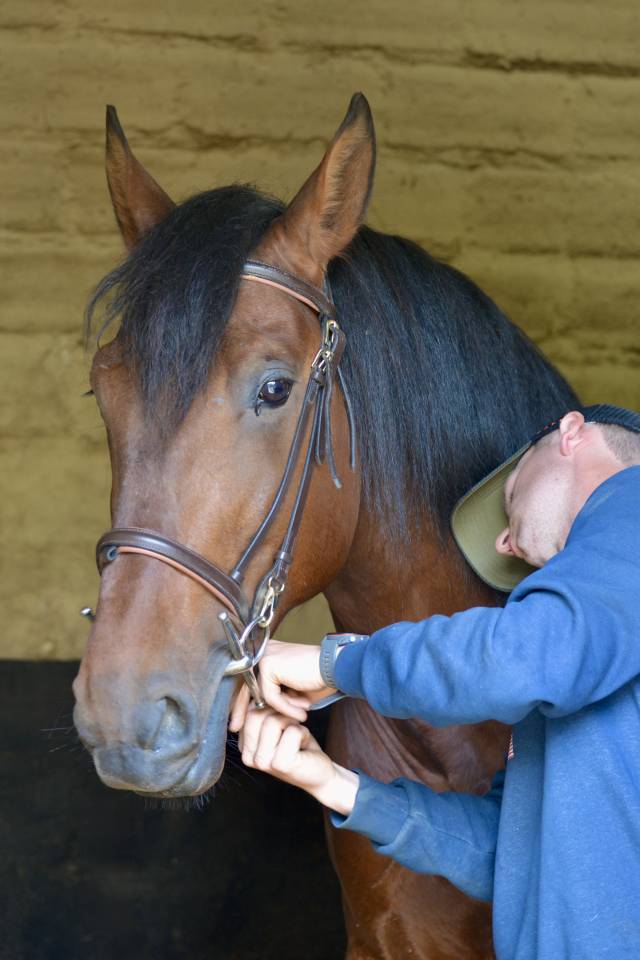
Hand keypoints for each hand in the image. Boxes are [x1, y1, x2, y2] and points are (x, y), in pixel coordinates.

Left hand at [228, 638, 335, 730]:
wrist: (336, 668)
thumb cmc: (318, 680)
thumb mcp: (288, 692)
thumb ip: (271, 697)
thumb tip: (252, 714)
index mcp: (266, 655)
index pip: (245, 681)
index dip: (240, 703)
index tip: (238, 724)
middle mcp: (262, 651)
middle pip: (243, 686)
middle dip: (241, 710)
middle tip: (237, 729)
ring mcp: (264, 655)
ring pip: (257, 694)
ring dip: (280, 710)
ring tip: (301, 715)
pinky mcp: (269, 663)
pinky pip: (270, 696)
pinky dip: (287, 707)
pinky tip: (303, 711)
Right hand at [238, 705, 358, 814]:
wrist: (320, 773)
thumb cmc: (299, 746)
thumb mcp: (278, 726)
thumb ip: (264, 712)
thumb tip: (260, 688)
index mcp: (245, 747)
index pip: (248, 712)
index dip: (270, 703)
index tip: (286, 708)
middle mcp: (249, 757)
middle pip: (256, 714)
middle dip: (281, 711)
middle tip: (295, 720)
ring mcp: (262, 762)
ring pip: (273, 721)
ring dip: (292, 723)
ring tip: (297, 735)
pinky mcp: (280, 764)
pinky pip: (292, 731)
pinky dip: (303, 732)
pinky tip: (303, 744)